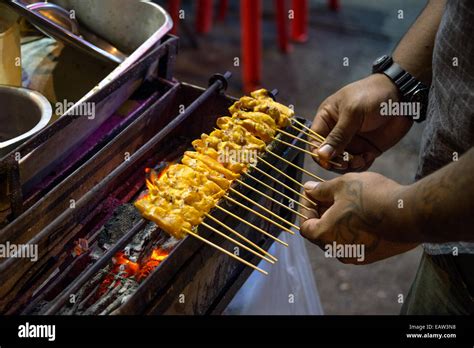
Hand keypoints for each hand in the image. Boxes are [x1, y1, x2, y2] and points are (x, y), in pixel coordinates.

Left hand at [300, 172, 417, 263]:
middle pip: (321, 232)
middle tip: (329, 194)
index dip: (306, 207)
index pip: (304, 225)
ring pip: (339, 237)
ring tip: (347, 200)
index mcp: (324, 235)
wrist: (411, 215)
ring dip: (338, 220)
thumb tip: (309, 190)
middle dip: (322, 212)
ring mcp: (356, 256)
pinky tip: (363, 211)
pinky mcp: (374, 255)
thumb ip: (321, 189)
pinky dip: (353, 228)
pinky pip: (356, 241)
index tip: (312, 193)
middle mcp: (337, 251)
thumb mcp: (342, 185)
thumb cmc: (372, 198)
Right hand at [311, 74, 412, 171]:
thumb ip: (338, 135)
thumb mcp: (353, 113)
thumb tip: (321, 155)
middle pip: (327, 156)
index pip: (314, 141)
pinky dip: (362, 165)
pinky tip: (369, 157)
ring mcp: (351, 142)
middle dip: (335, 162)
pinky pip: (358, 164)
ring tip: (360, 160)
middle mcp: (336, 133)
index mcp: (327, 119)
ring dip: (349, 165)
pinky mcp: (366, 149)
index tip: (328, 161)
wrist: (403, 95)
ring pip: (342, 162)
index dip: (318, 154)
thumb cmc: (372, 95)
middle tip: (346, 163)